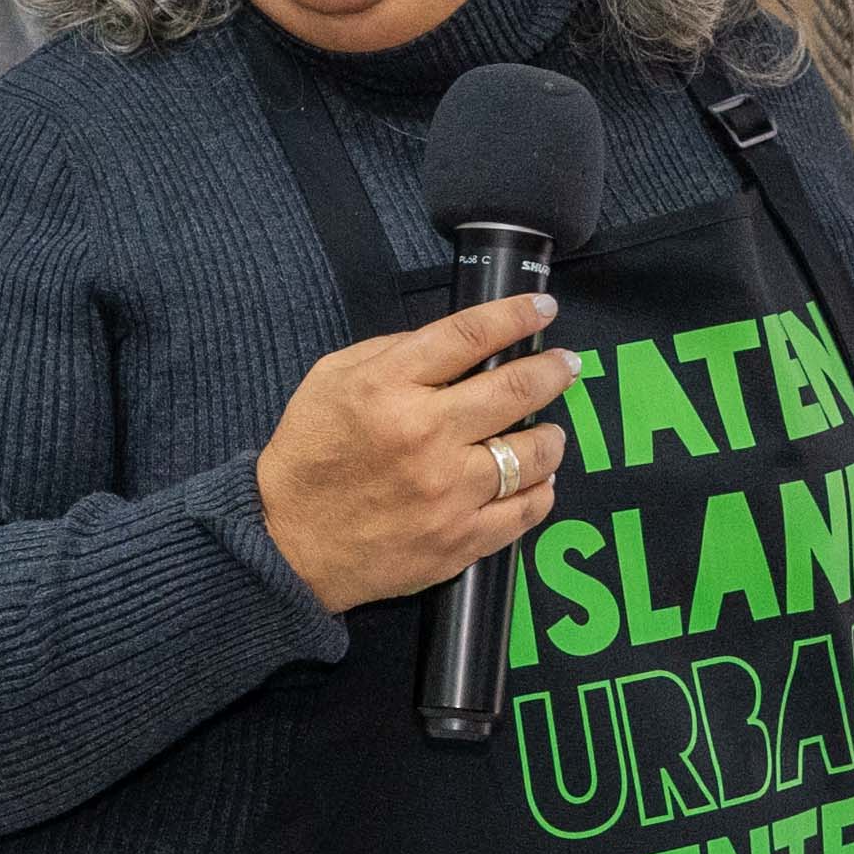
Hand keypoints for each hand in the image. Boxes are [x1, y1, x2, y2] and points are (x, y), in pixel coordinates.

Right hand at [249, 289, 577, 614]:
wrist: (287, 545)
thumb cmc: (308, 458)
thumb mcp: (329, 381)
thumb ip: (390, 352)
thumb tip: (455, 343)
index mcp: (389, 387)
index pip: (470, 334)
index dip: (516, 314)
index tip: (542, 308)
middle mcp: (425, 435)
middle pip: (516, 388)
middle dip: (553, 370)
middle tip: (566, 365)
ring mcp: (448, 491)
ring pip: (533, 453)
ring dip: (551, 436)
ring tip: (548, 431)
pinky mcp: (460, 539)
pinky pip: (527, 511)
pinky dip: (541, 491)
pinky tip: (538, 481)